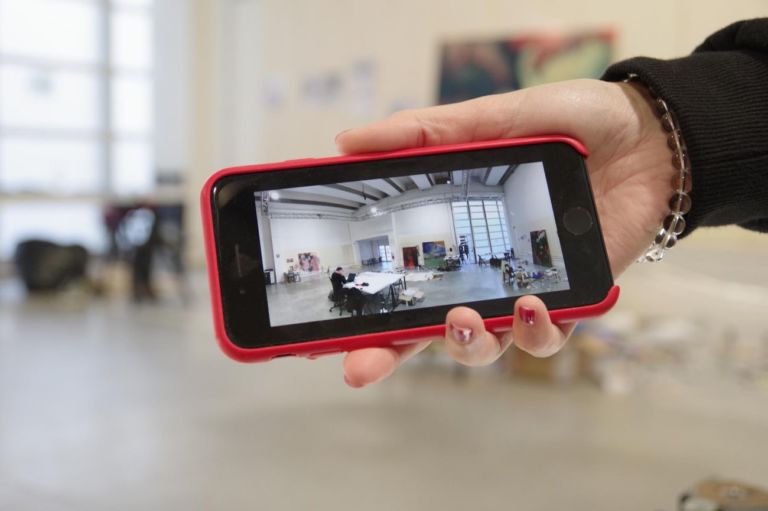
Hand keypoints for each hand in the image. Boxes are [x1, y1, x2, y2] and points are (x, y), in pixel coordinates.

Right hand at [337, 79, 670, 387]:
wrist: (651, 137)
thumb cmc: (570, 126)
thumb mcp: (491, 120)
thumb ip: (425, 133)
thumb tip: (347, 142)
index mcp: (454, 230)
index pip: (398, 277)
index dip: (363, 307)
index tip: (324, 332)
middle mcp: (482, 268)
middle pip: (426, 326)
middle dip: (389, 353)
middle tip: (358, 366)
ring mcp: (524, 288)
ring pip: (486, 344)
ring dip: (467, 343)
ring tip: (465, 318)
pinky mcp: (570, 299)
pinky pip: (547, 337)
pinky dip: (536, 332)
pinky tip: (534, 305)